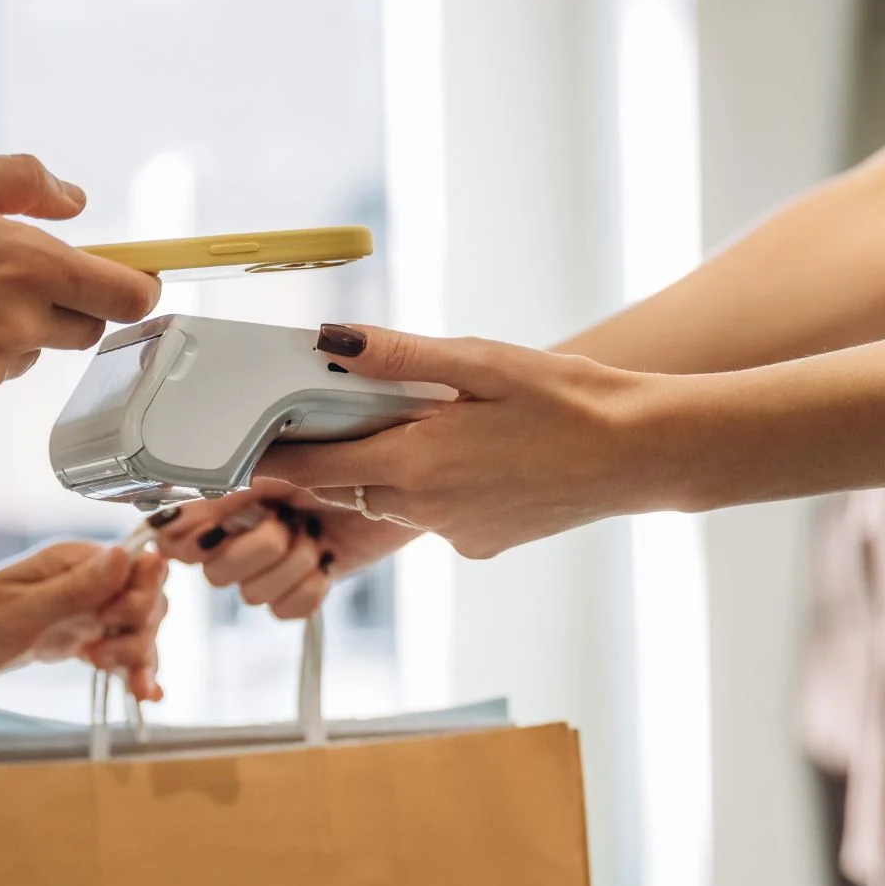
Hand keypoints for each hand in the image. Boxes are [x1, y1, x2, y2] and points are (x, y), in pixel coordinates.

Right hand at [0, 154, 160, 414]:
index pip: (131, 296)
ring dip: (9, 325)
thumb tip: (77, 203)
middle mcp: (18, 328)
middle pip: (87, 328)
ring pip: (28, 351)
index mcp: (30, 268)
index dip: (136, 284)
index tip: (125, 273)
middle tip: (10, 268)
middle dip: (67, 301)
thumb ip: (21, 181)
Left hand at [0, 541, 169, 695]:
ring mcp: (76, 611)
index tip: (116, 625)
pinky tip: (142, 693)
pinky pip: (113, 649)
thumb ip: (78, 589)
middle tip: (103, 658)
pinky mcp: (66, 638)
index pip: (140, 569)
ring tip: (120, 681)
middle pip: (145, 602)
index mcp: (73, 563)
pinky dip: (129, 669)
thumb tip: (128, 556)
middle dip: (140, 635)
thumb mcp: (22, 613)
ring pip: (133, 630)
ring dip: (137, 656)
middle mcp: (81, 582)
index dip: (142, 600)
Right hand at [152, 479, 419, 619]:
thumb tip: (175, 502)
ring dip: (291, 562)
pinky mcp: (304, 584)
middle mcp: (240, 533)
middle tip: (285, 518)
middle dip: (256, 548)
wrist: (397, 472)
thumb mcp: (279, 458)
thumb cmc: (341, 450)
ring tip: (315, 531)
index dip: (190, 540)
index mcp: (223, 498)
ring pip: (252, 594)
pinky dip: (310, 586)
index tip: (217, 526)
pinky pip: (286, 609)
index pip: (174, 538)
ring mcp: (272, 563)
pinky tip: (326, 558)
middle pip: (215, 573)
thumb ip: (225, 479)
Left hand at [255, 324, 678, 557]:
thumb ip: (398, 356)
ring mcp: (454, 534)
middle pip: (343, 486)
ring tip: (421, 422)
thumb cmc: (568, 400)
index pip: (312, 467)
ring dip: (384, 466)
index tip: (245, 438)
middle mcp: (426, 510)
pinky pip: (431, 515)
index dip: (272, 454)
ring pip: (388, 500)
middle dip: (326, 454)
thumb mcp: (481, 361)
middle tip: (322, 414)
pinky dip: (432, 486)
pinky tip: (474, 456)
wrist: (639, 453)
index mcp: (417, 464)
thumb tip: (329, 341)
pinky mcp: (480, 545)